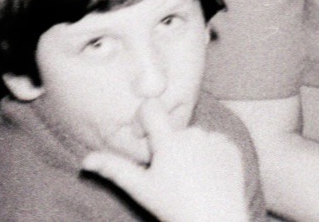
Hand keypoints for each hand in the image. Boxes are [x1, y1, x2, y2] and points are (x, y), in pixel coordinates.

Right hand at [81, 100, 249, 221]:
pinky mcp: (232, 147)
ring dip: (190, 151)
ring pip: (195, 138)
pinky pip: (215, 144)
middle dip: (169, 146)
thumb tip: (86, 160)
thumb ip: (114, 169)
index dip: (145, 117)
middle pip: (174, 130)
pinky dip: (210, 156)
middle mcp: (194, 133)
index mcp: (169, 140)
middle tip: (170, 174)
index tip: (144, 135)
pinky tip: (207, 176)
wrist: (216, 221)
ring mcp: (215, 139)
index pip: (152, 108)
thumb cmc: (174, 206)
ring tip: (190, 178)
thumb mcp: (140, 189)